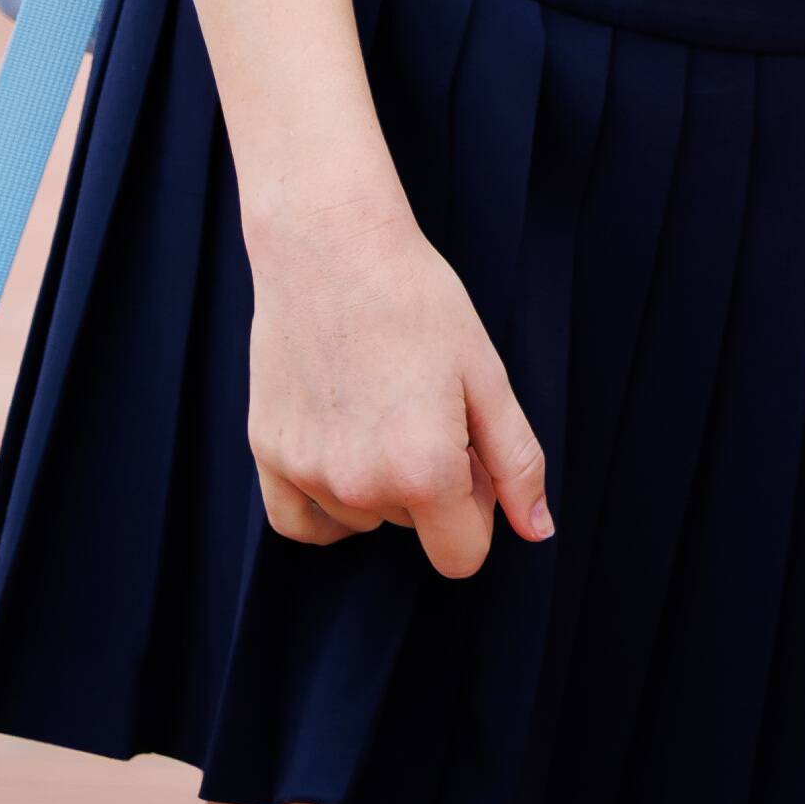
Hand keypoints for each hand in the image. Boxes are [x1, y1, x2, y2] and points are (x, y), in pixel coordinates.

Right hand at [243, 191, 553, 580]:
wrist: (330, 247)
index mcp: (424, 470)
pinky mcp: (267, 454)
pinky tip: (340, 451)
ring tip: (379, 404)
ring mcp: (307, 473)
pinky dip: (324, 505)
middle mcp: (360, 486)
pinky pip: (299, 523)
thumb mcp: (486, 377)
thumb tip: (537, 530)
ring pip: (361, 520)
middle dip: (430, 484)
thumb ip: (517, 463)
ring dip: (377, 485)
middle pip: (413, 528)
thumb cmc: (417, 302)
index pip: (462, 556)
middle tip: (423, 405)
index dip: (479, 511)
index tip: (472, 458)